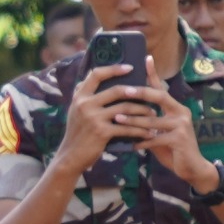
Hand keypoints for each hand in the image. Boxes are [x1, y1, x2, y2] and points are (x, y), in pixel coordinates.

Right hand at [54, 58, 157, 179]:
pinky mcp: (102, 132)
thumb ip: (84, 95)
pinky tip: (148, 132)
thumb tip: (92, 74)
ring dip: (142, 110)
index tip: (130, 67)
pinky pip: (126, 128)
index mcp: (80, 96)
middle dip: (137, 92)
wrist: (70, 156)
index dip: (114, 69)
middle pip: (116, 90)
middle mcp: (85, 104)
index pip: (97, 74)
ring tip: (152, 113)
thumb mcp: (75, 110)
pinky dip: (139, 130)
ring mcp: (93, 118)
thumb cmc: (77, 132)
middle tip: (149, 94)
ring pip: (125, 108)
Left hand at [128, 60, 219, 188]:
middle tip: (123, 90)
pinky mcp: (179, 140)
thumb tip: (128, 111)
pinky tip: (131, 145)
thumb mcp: (161, 132)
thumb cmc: (173, 148)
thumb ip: (149, 121)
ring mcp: (181, 126)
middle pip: (159, 97)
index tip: (145, 58)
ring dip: (133, 120)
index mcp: (175, 108)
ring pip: (153, 120)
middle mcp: (181, 112)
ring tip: (117, 118)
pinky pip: (155, 139)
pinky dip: (142, 142)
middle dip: (140, 93)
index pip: (161, 88)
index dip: (153, 74)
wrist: (192, 168)